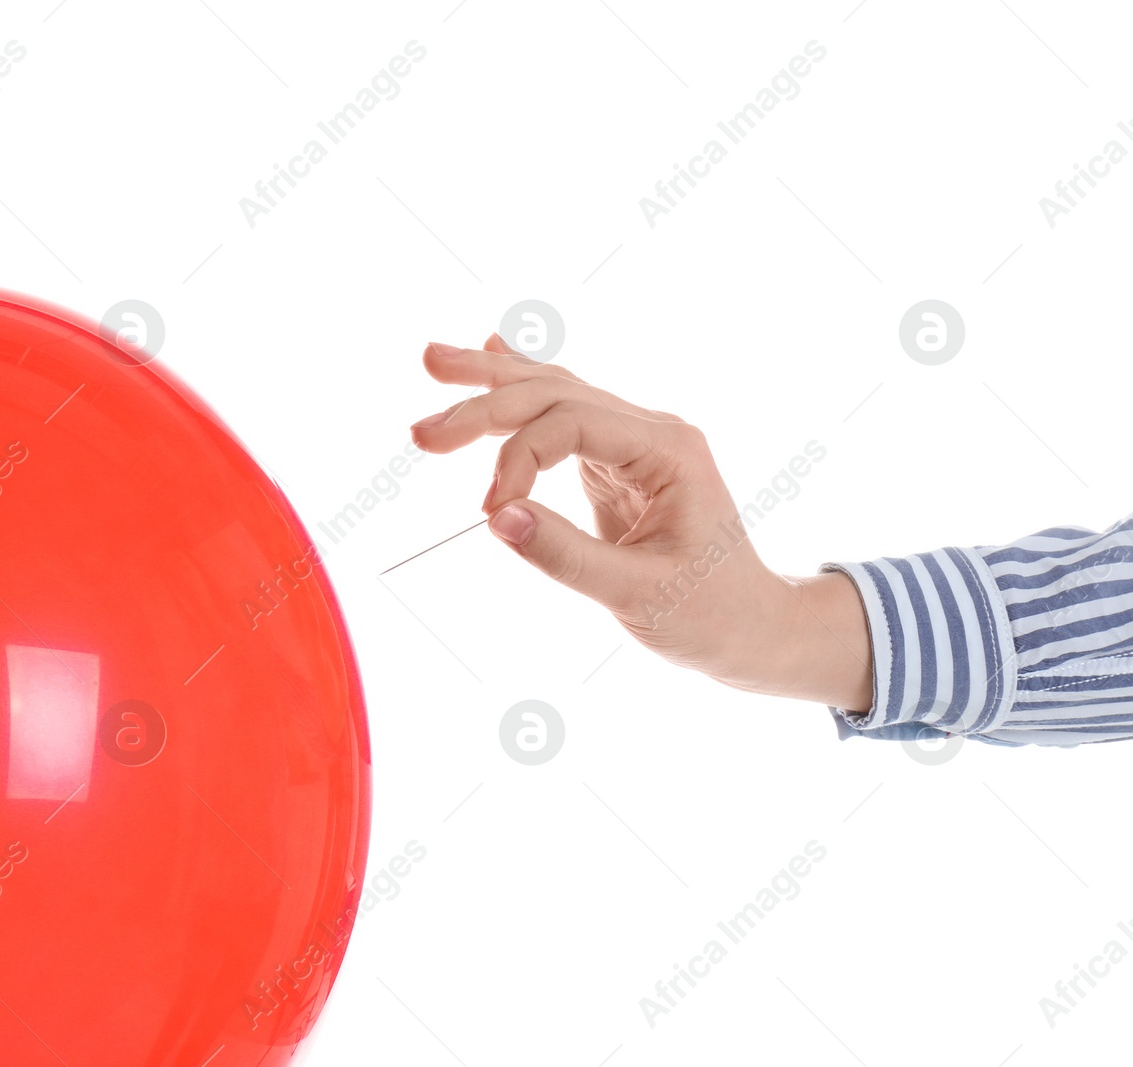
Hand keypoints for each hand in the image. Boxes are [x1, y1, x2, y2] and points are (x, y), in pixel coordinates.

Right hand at [410, 336, 871, 711]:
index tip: (488, 511)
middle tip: (420, 434)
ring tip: (433, 361)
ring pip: (554, 391)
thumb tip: (496, 519)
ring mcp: (635, 443)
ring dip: (492, 379)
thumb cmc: (711, 614)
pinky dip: (523, 390)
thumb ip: (565, 554)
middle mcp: (652, 432)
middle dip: (483, 404)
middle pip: (555, 392)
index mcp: (667, 450)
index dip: (517, 458)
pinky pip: (563, 415)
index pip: (571, 422)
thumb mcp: (639, 594)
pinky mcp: (616, 463)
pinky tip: (493, 352)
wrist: (755, 627)